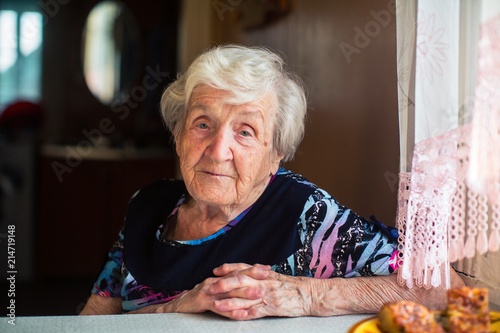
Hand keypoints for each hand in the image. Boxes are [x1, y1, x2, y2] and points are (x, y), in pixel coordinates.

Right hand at [133, 263, 269, 316]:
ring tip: (260, 295)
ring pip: (229, 292)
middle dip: (252, 276)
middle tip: (268, 275)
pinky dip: (230, 311)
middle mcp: (214, 282)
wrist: (175, 307)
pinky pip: (219, 307)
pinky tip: (241, 315)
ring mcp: (208, 291)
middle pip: (235, 277)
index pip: (238, 271)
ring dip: (245, 294)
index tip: (268, 268)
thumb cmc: (198, 301)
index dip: (252, 269)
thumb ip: (227, 289)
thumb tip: (246, 287)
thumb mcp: (214, 292)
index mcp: (218, 279)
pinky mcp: (202, 303)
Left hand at [210, 263, 313, 319]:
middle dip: (223, 284)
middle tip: (210, 287)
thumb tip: (249, 268)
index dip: (228, 269)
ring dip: (229, 302)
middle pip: (240, 280)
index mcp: (263, 274)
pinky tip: (234, 316)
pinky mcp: (272, 308)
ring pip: (245, 297)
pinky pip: (256, 311)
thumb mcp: (275, 276)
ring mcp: (267, 295)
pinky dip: (244, 314)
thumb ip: (261, 272)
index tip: (215, 270)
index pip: (242, 268)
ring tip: (216, 305)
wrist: (310, 294)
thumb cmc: (293, 286)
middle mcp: (263, 282)